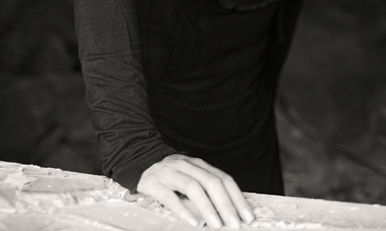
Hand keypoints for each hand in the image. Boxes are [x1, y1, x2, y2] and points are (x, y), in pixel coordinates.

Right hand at [137, 154, 254, 227]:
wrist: (137, 160)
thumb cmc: (169, 176)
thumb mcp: (189, 178)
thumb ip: (205, 189)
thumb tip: (229, 211)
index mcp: (199, 164)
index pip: (223, 178)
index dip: (237, 197)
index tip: (248, 216)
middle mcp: (186, 165)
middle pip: (211, 182)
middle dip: (226, 204)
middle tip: (235, 224)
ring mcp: (169, 172)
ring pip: (192, 186)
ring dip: (207, 207)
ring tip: (216, 225)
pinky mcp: (153, 183)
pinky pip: (170, 196)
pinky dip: (183, 210)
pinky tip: (193, 222)